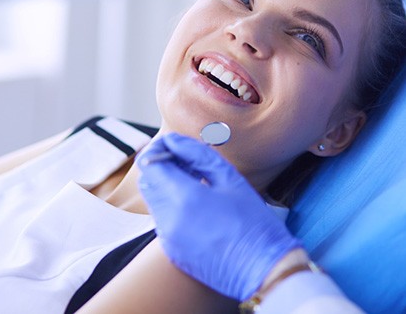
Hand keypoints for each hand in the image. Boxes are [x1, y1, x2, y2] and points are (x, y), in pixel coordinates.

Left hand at [137, 133, 300, 300]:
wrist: (264, 270)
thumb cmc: (253, 222)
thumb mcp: (229, 178)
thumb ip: (197, 154)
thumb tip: (174, 141)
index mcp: (184, 197)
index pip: (150, 164)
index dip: (157, 149)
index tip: (173, 145)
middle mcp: (169, 219)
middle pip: (148, 181)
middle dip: (160, 166)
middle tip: (186, 162)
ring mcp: (168, 238)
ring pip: (153, 199)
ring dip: (166, 185)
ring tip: (195, 181)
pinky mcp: (172, 251)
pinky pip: (162, 219)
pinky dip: (171, 205)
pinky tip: (197, 204)